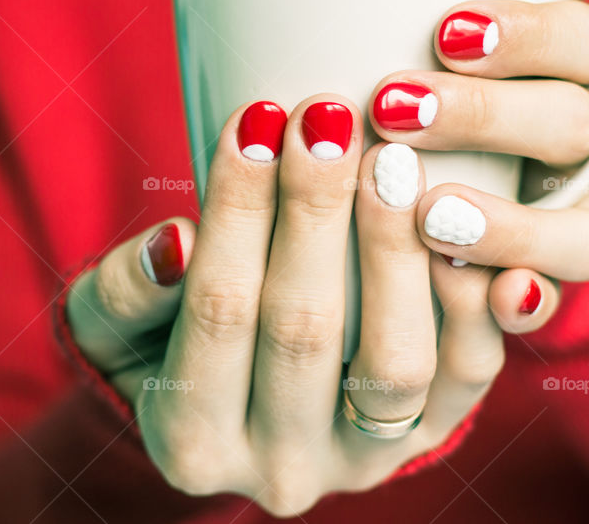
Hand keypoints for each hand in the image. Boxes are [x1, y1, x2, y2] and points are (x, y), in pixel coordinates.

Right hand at [66, 97, 503, 515]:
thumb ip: (127, 291)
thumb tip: (178, 242)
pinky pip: (469, 373)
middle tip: (327, 119)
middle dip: (315, 213)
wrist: (242, 409)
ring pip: (396, 362)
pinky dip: (476, 301)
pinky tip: (462, 221)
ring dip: (395, 251)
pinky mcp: (433, 434)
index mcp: (193, 443)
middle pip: (305, 333)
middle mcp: (283, 470)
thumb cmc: (163, 346)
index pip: (218, 312)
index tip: (255, 117)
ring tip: (391, 160)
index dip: (238, 212)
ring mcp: (365, 459)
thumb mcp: (112, 325)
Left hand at [369, 0, 588, 332]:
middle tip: (393, 108)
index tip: (443, 32)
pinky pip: (559, 301)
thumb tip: (321, 63)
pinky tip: (497, 296)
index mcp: (574, 76)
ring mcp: (579, 222)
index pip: (584, 40)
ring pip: (587, 231)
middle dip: (485, 117)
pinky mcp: (553, 286)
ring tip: (432, 216)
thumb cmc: (419, 102)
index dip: (528, 35)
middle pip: (573, 126)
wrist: (446, 190)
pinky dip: (528, 300)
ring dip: (512, 225)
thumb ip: (400, 49)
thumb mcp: (416, 65)